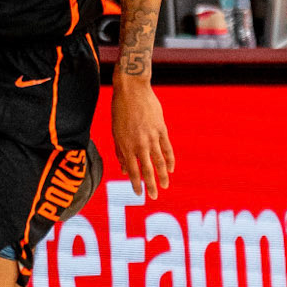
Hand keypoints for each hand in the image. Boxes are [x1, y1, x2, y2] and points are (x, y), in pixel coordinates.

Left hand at [111, 71, 173, 200]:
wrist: (132, 89)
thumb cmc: (120, 110)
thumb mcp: (116, 131)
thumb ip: (120, 150)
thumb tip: (123, 169)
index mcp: (126, 145)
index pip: (132, 170)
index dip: (135, 183)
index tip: (139, 193)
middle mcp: (139, 143)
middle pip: (147, 169)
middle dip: (150, 185)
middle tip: (154, 197)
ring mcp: (152, 136)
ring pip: (159, 161)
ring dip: (163, 175)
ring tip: (165, 186)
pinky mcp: (161, 129)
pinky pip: (167, 148)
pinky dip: (170, 159)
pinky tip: (171, 168)